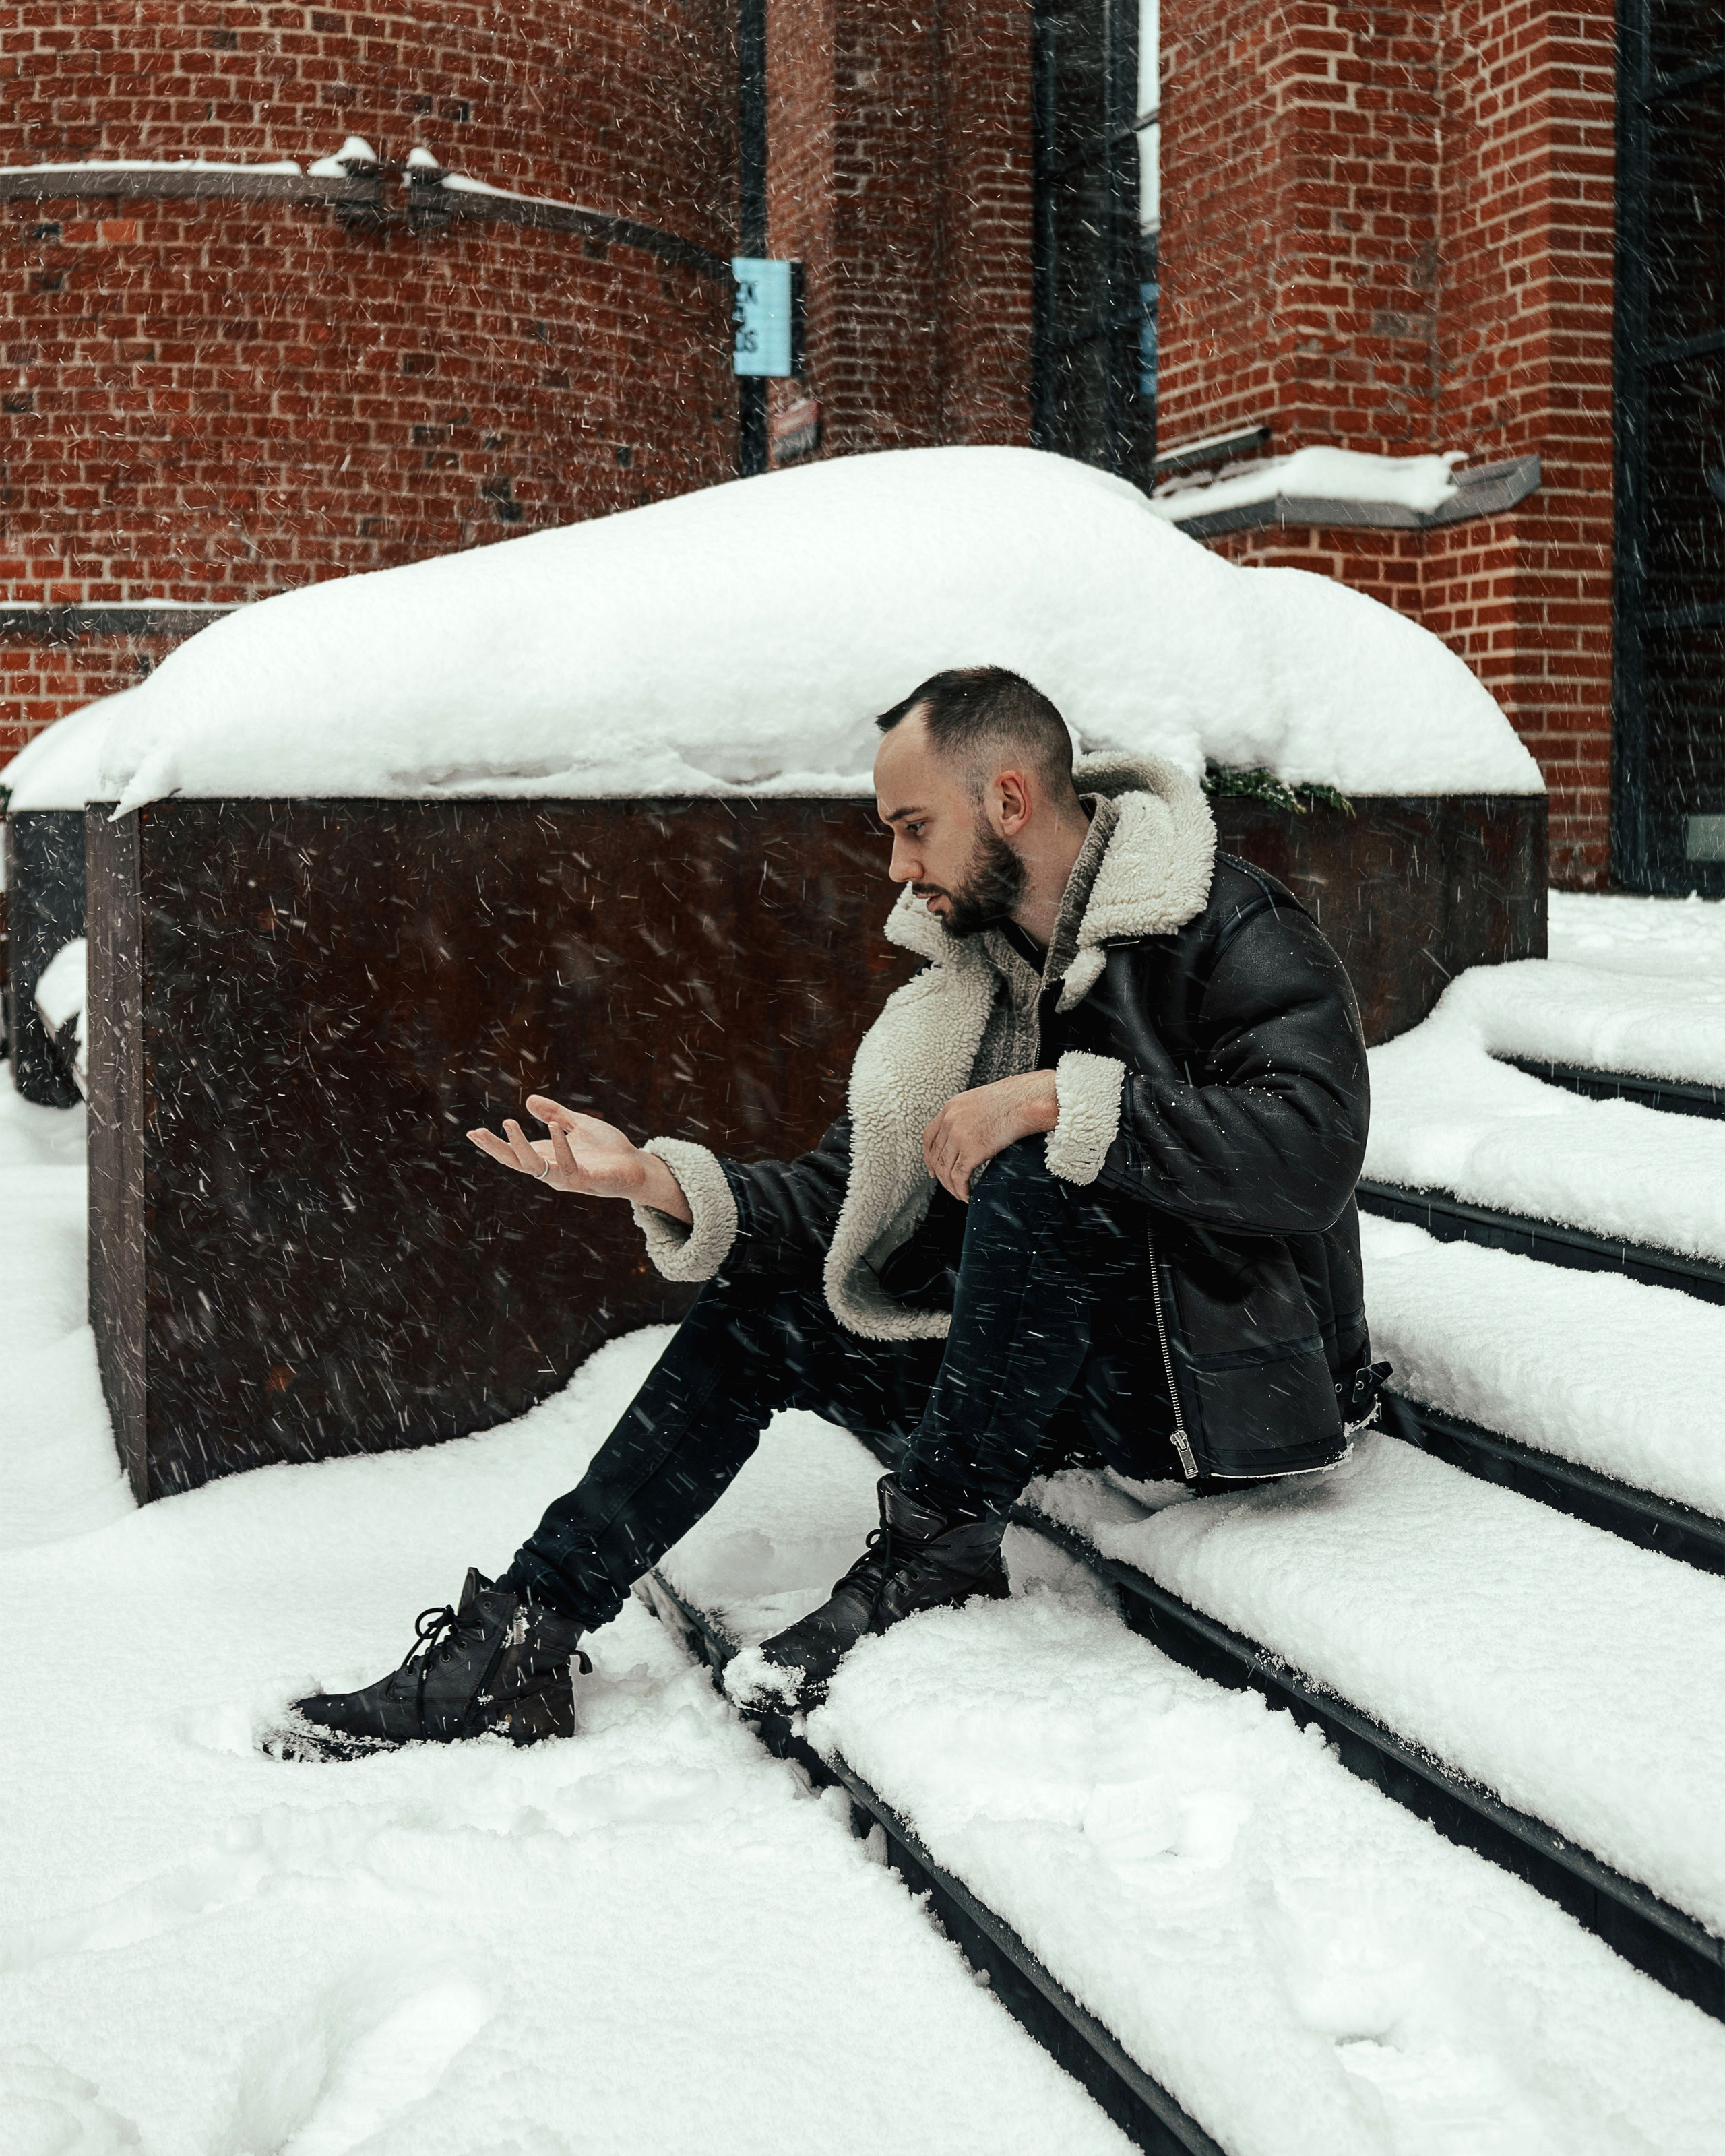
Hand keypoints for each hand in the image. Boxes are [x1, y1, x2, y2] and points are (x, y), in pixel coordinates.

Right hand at [465, 1094, 692, 1221]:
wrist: (636, 1165)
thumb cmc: (607, 1149)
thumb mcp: (578, 1124)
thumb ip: (554, 1114)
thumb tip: (528, 1101)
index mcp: (547, 1157)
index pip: (514, 1153)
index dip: (493, 1144)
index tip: (471, 1132)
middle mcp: (552, 1170)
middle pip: (516, 1162)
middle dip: (496, 1148)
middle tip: (477, 1132)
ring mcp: (568, 1177)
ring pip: (536, 1167)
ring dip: (521, 1146)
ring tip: (509, 1123)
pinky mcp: (587, 1180)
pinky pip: (568, 1166)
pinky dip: (560, 1147)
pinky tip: (555, 1128)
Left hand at [922, 1071, 1058, 1201]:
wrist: (1025, 1100)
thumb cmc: (1013, 1099)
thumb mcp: (980, 1101)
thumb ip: (968, 1116)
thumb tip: (972, 1132)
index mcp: (951, 1108)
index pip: (929, 1136)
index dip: (928, 1156)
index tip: (932, 1167)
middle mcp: (950, 1121)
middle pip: (935, 1156)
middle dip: (940, 1175)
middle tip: (948, 1185)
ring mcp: (958, 1136)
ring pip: (945, 1170)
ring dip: (951, 1187)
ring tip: (960, 1194)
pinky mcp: (971, 1151)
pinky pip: (959, 1177)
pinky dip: (961, 1190)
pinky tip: (968, 1195)